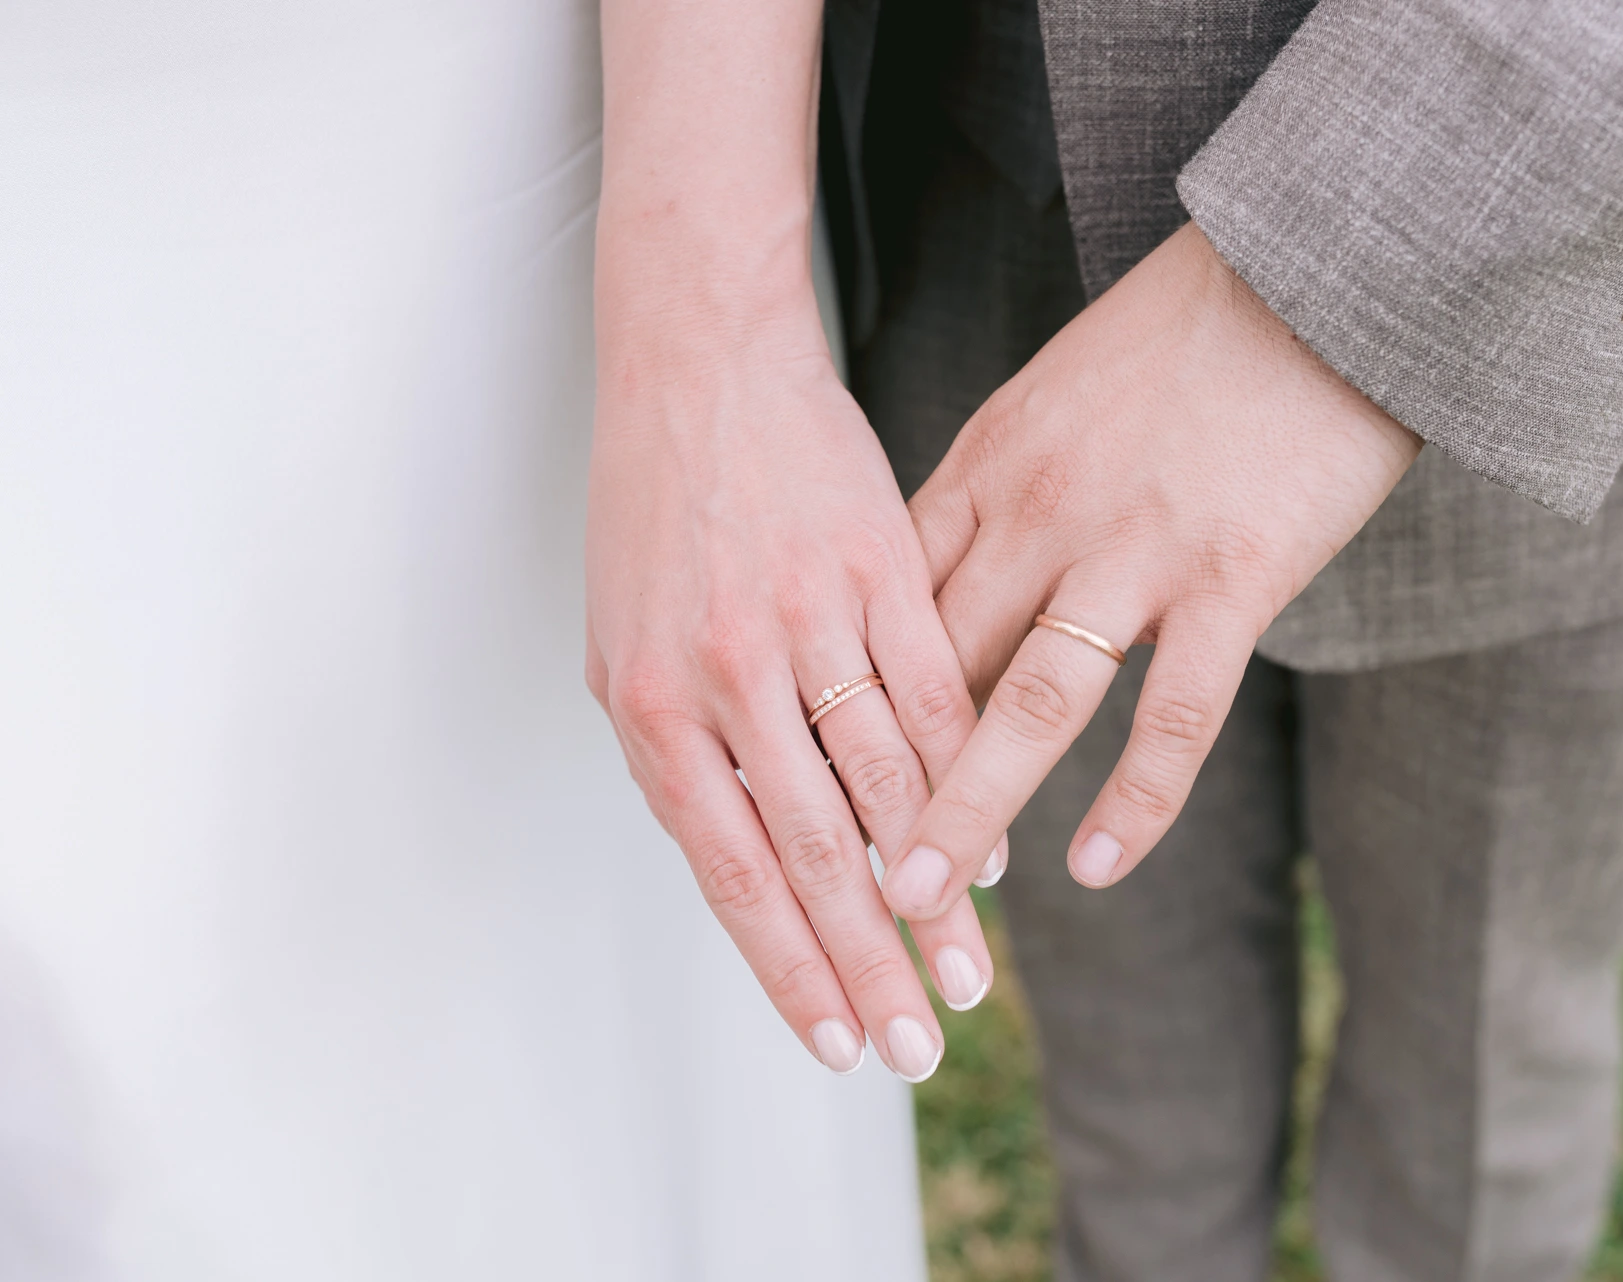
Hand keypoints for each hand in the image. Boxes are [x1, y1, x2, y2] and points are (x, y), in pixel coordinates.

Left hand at [586, 304, 999, 1080]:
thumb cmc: (657, 515)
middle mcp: (728, 674)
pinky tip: (993, 848)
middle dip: (871, 964)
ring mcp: (809, 620)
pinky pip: (937, 696)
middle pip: (815, 852)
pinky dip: (966, 780)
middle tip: (921, 1047)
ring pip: (889, 788)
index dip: (789, 967)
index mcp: (656, 706)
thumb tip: (749, 864)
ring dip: (936, 896)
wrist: (700, 366)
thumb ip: (686, 755)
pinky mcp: (880, 570)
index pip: (731, 870)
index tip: (840, 1041)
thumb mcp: (628, 645)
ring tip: (971, 975)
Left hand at [878, 222, 1420, 920]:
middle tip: (832, 874)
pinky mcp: (1230, 578)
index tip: (801, 779)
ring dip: (970, 813)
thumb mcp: (1052, 401)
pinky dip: (1133, 800)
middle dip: (880, 781)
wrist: (1315, 269)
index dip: (840, 701)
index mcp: (987, 468)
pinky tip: (1093, 868)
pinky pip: (1173, 715)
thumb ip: (994, 492)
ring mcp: (1132, 550)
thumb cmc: (1183, 337)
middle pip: (935, 670)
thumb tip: (942, 580)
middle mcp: (1039, 514)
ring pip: (1029, 705)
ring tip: (924, 904)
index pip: (887, 608)